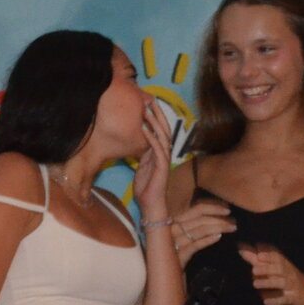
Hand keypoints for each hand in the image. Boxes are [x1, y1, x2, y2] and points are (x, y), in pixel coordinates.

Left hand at [133, 100, 173, 217]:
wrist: (151, 205)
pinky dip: (151, 138)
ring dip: (155, 123)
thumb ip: (142, 156)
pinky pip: (157, 149)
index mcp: (159, 153)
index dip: (156, 117)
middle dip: (158, 115)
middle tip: (150, 100)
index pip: (160, 131)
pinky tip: (145, 129)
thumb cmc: (146, 188)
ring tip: (147, 110)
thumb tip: (139, 145)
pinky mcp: (162, 167)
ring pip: (162, 136)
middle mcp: (164, 154)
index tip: (149, 104)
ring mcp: (164, 160)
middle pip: (164, 129)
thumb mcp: (142, 168)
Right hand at [171, 200, 233, 267]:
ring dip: (219, 227)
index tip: (228, 209)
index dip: (214, 207)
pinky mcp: (177, 256)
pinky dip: (208, 239)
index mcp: (172, 221)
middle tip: (234, 222)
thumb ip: (191, 227)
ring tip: (232, 228)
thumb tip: (213, 219)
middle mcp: (171, 229)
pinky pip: (195, 245)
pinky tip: (219, 237)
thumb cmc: (173, 258)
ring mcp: (173, 242)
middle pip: (201, 218)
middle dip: (220, 217)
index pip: (197, 209)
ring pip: (200, 229)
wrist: (161, 279)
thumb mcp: (179, 238)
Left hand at [238, 242, 303, 304]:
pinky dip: (276, 300)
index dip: (268, 255)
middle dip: (266, 268)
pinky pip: (285, 299)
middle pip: (279, 268)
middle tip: (253, 270)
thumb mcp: (276, 267)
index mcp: (284, 264)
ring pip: (281, 283)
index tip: (258, 254)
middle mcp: (289, 273)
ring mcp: (292, 286)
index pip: (277, 257)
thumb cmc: (288, 279)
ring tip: (255, 284)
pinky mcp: (294, 298)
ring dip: (268, 283)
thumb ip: (257, 259)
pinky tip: (266, 302)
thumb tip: (241, 247)